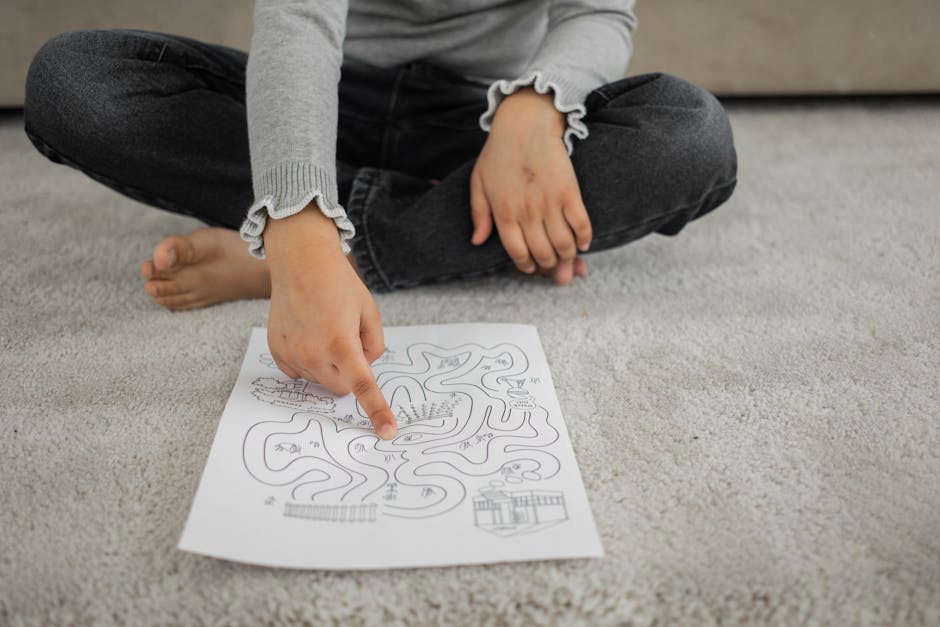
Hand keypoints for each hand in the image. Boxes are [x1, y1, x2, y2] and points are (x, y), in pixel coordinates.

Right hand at [263, 204, 397, 439]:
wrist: (301, 262)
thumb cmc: (339, 284)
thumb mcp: (369, 312)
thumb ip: (374, 346)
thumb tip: (364, 368)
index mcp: (342, 343)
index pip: (363, 387)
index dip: (377, 411)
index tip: (388, 433)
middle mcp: (314, 353)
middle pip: (341, 388)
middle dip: (349, 373)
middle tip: (347, 341)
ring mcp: (292, 354)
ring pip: (319, 380)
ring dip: (328, 365)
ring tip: (324, 330)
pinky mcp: (277, 352)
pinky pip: (299, 372)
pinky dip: (308, 361)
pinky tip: (308, 335)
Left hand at [470, 87, 591, 285]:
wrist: (525, 125)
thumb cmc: (499, 153)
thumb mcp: (478, 183)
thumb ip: (478, 214)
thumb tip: (477, 242)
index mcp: (504, 213)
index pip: (517, 252)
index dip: (526, 265)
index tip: (532, 267)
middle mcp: (527, 213)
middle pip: (543, 253)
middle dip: (550, 266)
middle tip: (553, 267)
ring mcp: (550, 203)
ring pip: (563, 244)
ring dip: (568, 257)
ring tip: (569, 258)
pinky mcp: (570, 192)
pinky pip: (581, 224)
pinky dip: (584, 238)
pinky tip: (584, 244)